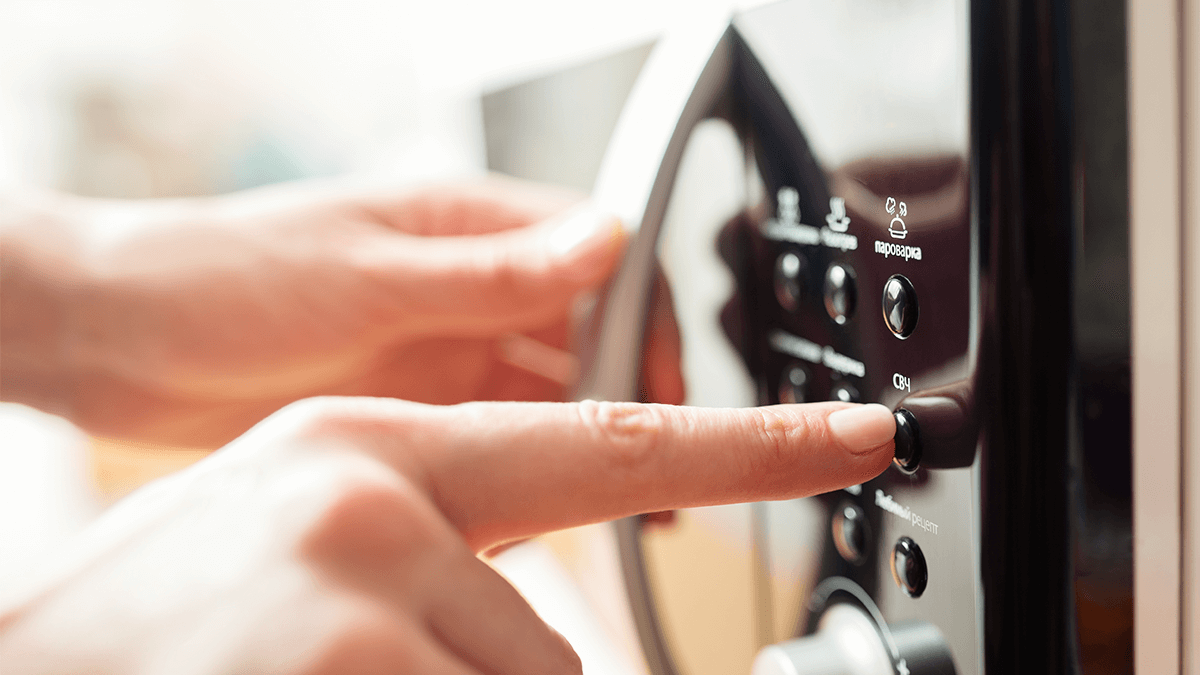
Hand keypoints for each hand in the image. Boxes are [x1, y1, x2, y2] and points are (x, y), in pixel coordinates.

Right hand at [0, 397, 895, 674]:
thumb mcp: (309, 550)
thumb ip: (443, 559)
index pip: (606, 443)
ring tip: (318, 672)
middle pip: (554, 657)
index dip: (753, 447)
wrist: (16, 665)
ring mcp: (357, 597)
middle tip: (355, 668)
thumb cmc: (165, 629)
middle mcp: (372, 504)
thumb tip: (545, 622)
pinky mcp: (348, 671)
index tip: (859, 437)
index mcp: (373, 452)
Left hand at [2, 179, 637, 446]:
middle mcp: (465, 287)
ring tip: (622, 493)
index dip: (645, 317)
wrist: (118, 341)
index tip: (664, 380)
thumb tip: (605, 239)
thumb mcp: (368, 276)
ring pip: (547, 389)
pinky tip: (546, 497)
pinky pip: (498, 432)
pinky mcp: (414, 405)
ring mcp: (441, 349)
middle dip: (629, 388)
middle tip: (652, 458)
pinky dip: (530, 460)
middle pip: (586, 332)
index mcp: (463, 226)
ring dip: (586, 432)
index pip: (597, 258)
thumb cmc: (221, 276)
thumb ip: (492, 271)